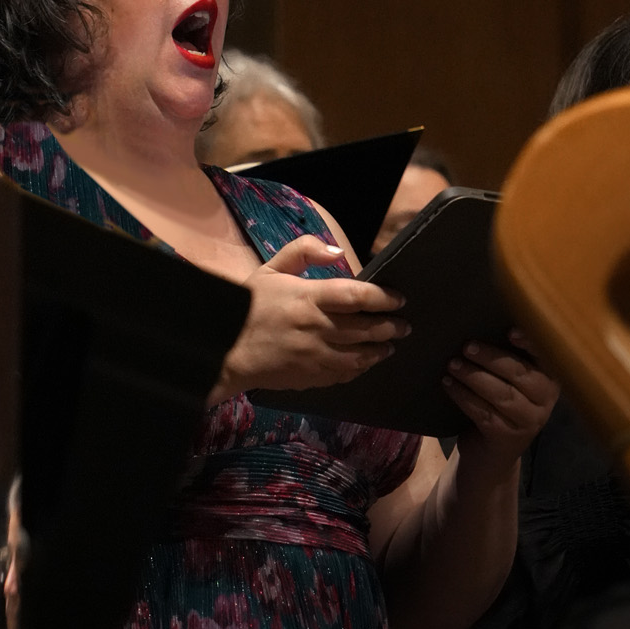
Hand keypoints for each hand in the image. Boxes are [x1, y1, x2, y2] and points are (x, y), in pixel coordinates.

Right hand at [215, 234, 410, 399]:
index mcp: (309, 297)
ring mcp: (317, 356)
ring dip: (381, 349)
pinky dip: (361, 367)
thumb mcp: (269, 269)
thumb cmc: (248, 307)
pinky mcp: (312, 377)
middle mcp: (318, 328)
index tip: (398, 298)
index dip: (384, 297)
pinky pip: (345, 374)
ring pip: (361, 355)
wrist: (225, 351)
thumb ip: (302, 251)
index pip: (358, 295)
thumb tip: (336, 251)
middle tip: (404, 324)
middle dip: (391, 326)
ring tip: (391, 344)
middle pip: (367, 328)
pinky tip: (366, 361)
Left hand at [442, 327, 558, 475]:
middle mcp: (545, 400)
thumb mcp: (509, 380)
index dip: (530, 342)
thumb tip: (481, 321)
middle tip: (466, 346)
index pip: (546, 355)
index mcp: (550, 377)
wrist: (491, 452)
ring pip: (501, 395)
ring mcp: (528, 421)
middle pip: (520, 374)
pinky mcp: (507, 437)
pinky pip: (483, 413)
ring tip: (452, 365)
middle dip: (492, 358)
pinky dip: (463, 397)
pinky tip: (448, 384)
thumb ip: (507, 356)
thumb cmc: (499, 403)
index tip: (510, 331)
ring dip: (474, 377)